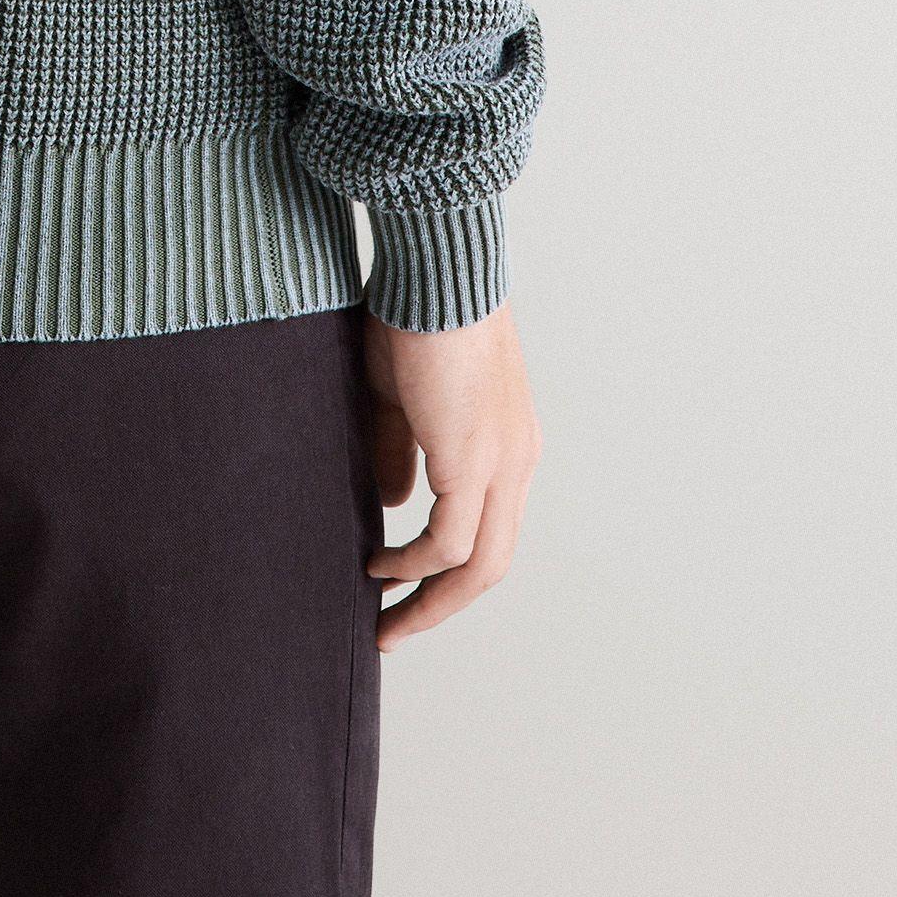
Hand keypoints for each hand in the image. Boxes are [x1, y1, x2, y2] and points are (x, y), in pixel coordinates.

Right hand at [362, 302, 539, 651]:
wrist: (437, 271)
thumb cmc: (416, 314)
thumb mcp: (404, 396)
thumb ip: (403, 450)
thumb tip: (397, 502)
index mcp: (509, 443)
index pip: (490, 527)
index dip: (450, 567)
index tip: (406, 584)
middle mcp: (516, 461)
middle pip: (491, 564)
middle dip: (441, 605)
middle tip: (395, 626)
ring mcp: (502, 464)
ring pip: (479, 565)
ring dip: (429, 600)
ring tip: (385, 617)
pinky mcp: (474, 461)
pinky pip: (448, 541)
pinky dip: (414, 563)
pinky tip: (380, 564)